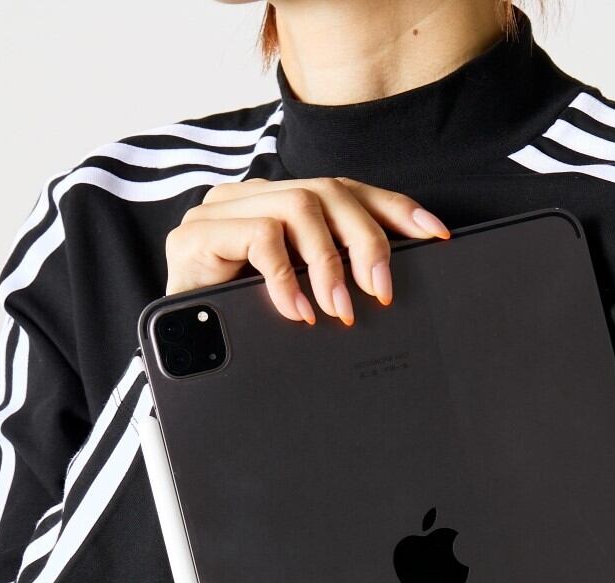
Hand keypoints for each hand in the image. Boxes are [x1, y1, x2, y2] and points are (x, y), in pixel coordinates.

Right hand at [164, 176, 449, 324]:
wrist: (178, 359)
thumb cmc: (240, 334)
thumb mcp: (302, 305)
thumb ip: (333, 282)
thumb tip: (390, 288)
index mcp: (282, 206)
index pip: (349, 191)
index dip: (396, 209)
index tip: (435, 236)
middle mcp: (254, 197)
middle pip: (329, 192)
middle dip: (366, 241)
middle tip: (381, 292)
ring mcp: (222, 210)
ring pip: (299, 206)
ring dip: (328, 261)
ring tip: (338, 309)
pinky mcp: (196, 234)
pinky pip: (259, 237)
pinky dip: (286, 277)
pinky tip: (296, 312)